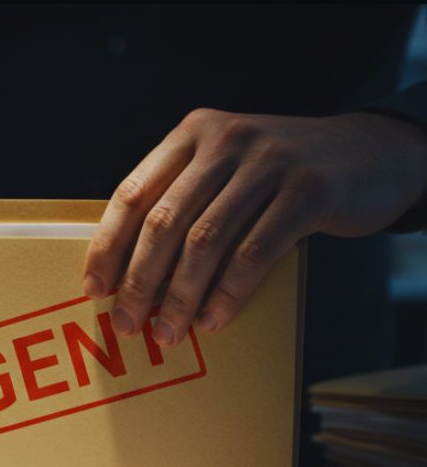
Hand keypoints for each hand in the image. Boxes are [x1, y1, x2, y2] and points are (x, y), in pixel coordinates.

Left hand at [82, 108, 426, 345]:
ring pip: (205, 242)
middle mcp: (226, 140)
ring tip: (167, 333)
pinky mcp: (308, 190)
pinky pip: (254, 253)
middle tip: (126, 323)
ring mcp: (269, 162)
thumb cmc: (277, 175)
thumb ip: (181, 200)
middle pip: (163, 222)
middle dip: (138, 281)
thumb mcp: (224, 168)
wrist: (370, 153)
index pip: (132, 194)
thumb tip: (126, 272)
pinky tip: (212, 320)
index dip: (108, 246)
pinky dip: (228, 294)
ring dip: (180, 297)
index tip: (94, 288)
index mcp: (192, 133)